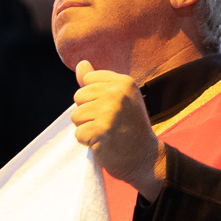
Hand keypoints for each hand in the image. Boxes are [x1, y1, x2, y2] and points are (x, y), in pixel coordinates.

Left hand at [73, 61, 164, 199]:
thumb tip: (80, 63)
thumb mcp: (120, 98)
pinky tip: (104, 143)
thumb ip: (98, 82)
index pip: (87, 80)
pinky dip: (87, 142)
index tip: (110, 108)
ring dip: (86, 128)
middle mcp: (117, 93)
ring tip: (106, 132)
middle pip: (78, 97)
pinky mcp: (100, 131)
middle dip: (88, 113)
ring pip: (76, 116)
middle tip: (108, 123)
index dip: (93, 97)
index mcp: (123, 82)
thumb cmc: (130, 127)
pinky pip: (78, 134)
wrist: (145, 157)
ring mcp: (109, 112)